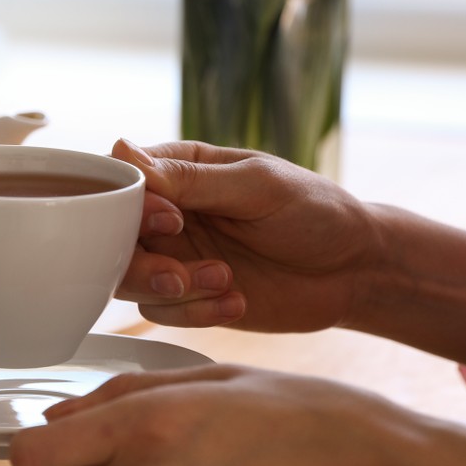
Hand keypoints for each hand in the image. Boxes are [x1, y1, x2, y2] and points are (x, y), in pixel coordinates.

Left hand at [10, 364, 422, 465]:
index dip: (31, 447)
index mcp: (149, 425)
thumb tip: (59, 415)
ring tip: (235, 465)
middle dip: (108, 456)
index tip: (40, 441)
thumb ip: (127, 393)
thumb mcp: (220, 375)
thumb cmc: (315, 417)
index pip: (37, 455)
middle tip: (178, 436)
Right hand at [111, 139, 381, 331]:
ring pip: (126, 280)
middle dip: (143, 263)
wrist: (354, 271)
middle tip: (181, 272)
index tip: (171, 219)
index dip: (132, 207)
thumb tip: (123, 152)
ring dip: (172, 289)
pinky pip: (160, 312)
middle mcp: (167, 214)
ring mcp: (174, 257)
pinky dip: (195, 312)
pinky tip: (237, 301)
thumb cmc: (315, 212)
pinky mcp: (186, 298)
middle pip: (111, 238)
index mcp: (178, 170)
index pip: (122, 182)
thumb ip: (191, 179)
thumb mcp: (257, 185)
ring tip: (224, 281)